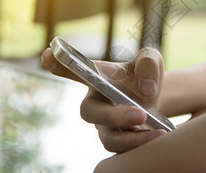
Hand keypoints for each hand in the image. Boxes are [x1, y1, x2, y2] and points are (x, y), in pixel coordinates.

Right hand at [41, 47, 167, 152]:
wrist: (158, 98)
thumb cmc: (146, 75)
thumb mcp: (151, 60)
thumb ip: (148, 63)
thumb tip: (146, 88)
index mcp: (97, 78)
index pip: (71, 70)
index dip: (56, 63)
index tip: (48, 55)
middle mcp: (96, 102)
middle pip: (89, 112)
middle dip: (113, 116)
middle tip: (139, 114)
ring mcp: (105, 124)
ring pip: (108, 138)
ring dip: (131, 138)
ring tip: (156, 132)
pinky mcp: (118, 141)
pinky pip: (122, 150)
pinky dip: (141, 145)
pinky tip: (158, 137)